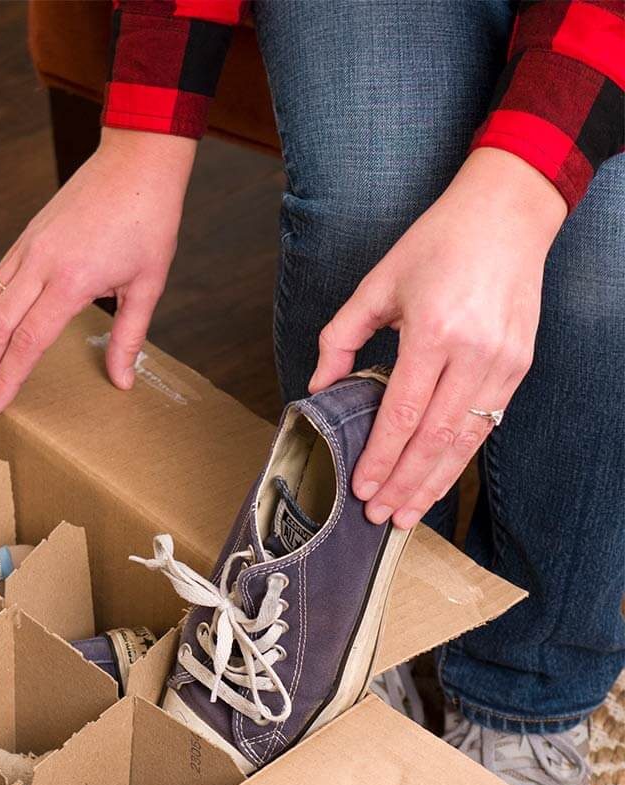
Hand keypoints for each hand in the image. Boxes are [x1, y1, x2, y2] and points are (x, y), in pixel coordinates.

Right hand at [0, 128, 194, 416]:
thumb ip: (128, 337)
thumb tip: (122, 381)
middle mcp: (40, 265)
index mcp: (72, 281)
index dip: (7, 377)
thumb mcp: (148, 284)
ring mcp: (27, 250)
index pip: (29, 341)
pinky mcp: (24, 241)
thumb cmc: (148, 220)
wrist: (136, 160)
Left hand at [309, 147, 566, 528]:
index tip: (361, 490)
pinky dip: (459, 459)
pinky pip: (487, 425)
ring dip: (434, 483)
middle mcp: (474, 353)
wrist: (508, 213)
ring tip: (407, 514)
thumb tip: (318, 388)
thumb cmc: (437, 244)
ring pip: (465, 441)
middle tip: (379, 518)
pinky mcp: (519, 366)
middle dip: (404, 484)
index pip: (402, 414)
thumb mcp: (376, 284)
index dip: (380, 458)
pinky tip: (438, 480)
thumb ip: (340, 338)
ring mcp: (503, 362)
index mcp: (433, 331)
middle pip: (434, 439)